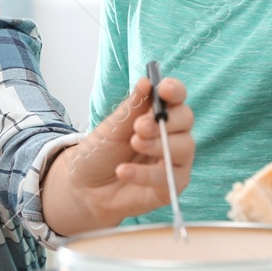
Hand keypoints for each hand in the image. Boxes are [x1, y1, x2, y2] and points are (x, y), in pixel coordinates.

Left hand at [43, 76, 194, 233]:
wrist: (85, 189)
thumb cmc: (99, 154)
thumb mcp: (112, 129)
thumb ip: (132, 108)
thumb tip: (147, 82)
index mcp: (158, 115)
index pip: (176, 98)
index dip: (175, 90)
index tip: (163, 89)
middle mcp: (171, 135)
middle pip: (186, 119)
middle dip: (166, 121)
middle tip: (140, 127)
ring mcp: (173, 161)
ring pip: (184, 147)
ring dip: (158, 145)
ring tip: (134, 144)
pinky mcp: (170, 186)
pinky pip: (168, 177)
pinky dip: (146, 174)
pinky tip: (124, 171)